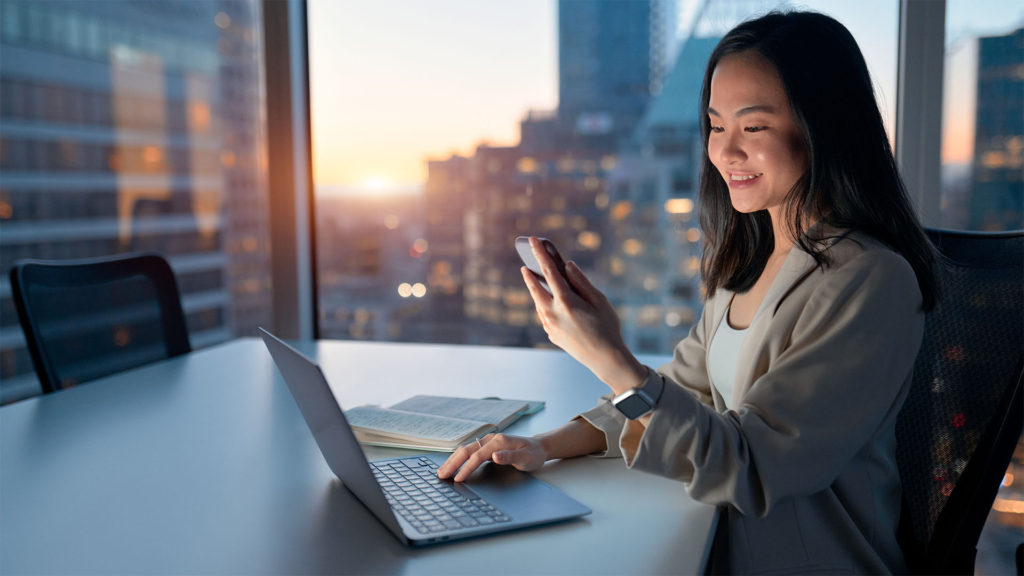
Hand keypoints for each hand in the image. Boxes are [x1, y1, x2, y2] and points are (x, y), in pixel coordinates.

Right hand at [437, 433, 546, 482]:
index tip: (458, 479)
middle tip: (441, 475)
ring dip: (453, 460)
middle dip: (453, 463)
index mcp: (499, 441)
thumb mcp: (527, 458)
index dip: (467, 468)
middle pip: (466, 450)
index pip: (478, 456)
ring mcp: (487, 442)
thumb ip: (511, 457)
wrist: (538, 447)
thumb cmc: (533, 454)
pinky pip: (469, 452)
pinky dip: (458, 459)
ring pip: (465, 450)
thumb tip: (495, 456)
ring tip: (442, 472)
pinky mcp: (486, 446)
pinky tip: (452, 465)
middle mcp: (490, 439)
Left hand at [522, 237, 645, 394]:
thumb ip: (581, 281)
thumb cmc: (607, 327)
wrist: (605, 359)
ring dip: (536, 289)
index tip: (533, 240)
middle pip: (535, 287)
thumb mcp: (599, 300)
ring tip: (535, 277)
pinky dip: (544, 304)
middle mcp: (552, 313)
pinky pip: (544, 314)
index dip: (540, 254)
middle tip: (525, 262)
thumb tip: (567, 265)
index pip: (549, 271)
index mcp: (565, 301)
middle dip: (530, 273)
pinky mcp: (551, 335)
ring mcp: (550, 326)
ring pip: (538, 302)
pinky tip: (548, 300)